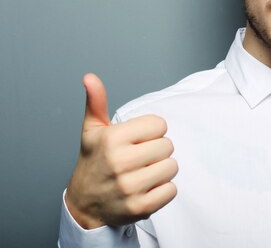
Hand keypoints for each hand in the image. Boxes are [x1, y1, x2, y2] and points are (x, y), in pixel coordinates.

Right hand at [65, 74, 177, 228]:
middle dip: (157, 150)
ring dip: (162, 169)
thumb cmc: (94, 161)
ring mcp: (130, 187)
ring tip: (144, 172)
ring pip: (172, 167)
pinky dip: (164, 189)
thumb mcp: (92, 130)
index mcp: (112, 139)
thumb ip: (96, 102)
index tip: (137, 140)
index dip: (151, 131)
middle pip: (168, 145)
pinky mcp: (140, 207)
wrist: (84, 203)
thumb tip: (90, 77)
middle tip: (140, 157)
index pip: (160, 124)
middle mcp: (120, 162)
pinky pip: (172, 190)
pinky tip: (146, 188)